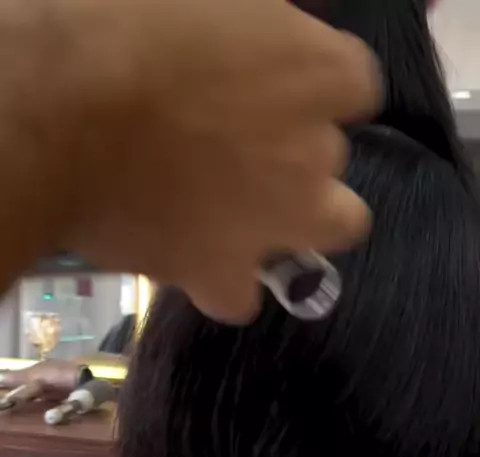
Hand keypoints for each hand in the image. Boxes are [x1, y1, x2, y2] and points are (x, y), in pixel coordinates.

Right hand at [17, 0, 380, 320]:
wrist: (60, 113)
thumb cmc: (121, 32)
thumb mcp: (208, 1)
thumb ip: (252, 29)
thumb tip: (254, 46)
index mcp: (319, 69)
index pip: (350, 85)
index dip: (309, 90)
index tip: (269, 91)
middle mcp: (317, 151)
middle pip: (333, 160)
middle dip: (302, 160)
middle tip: (248, 154)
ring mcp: (277, 220)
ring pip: (329, 230)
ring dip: (292, 224)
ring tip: (237, 216)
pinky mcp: (224, 272)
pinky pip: (240, 296)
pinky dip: (222, 286)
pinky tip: (194, 266)